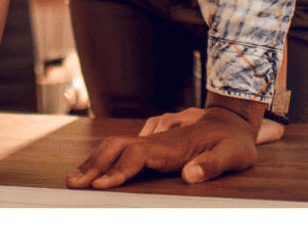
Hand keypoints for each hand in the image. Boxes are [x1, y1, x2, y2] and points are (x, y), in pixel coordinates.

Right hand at [67, 105, 259, 189]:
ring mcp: (154, 142)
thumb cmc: (234, 142)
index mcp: (172, 145)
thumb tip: (189, 175)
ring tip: (75, 178)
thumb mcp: (232, 155)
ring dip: (95, 161)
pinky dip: (104, 160)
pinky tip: (94, 171)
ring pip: (117, 147)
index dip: (119, 170)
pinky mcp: (154, 147)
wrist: (234, 121)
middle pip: (118, 148)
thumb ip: (212, 164)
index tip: (101, 186)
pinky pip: (123, 151)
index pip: (138, 155)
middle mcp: (158, 141)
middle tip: (73, 183)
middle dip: (94, 164)